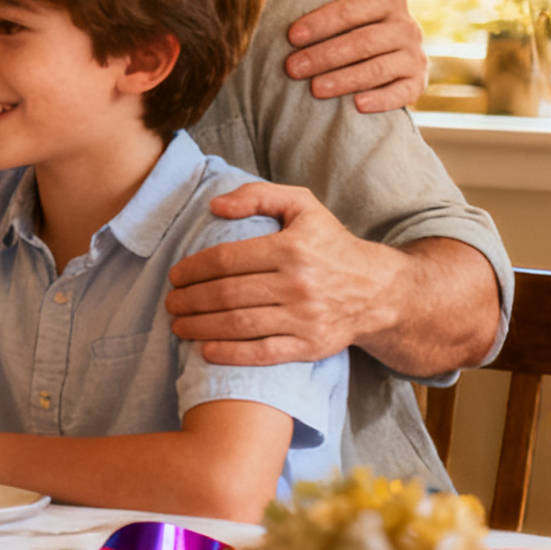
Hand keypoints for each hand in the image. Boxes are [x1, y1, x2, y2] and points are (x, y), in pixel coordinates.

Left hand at [166, 181, 403, 364]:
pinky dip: (230, 353)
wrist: (380, 290)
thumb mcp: (303, 206)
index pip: (226, 259)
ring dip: (200, 326)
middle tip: (170, 302)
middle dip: (189, 300)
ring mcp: (305, 318)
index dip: (192, 269)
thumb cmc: (331, 245)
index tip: (175, 275)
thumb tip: (215, 206)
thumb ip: (258, 196)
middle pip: (226, 294)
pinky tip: (205, 351)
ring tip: (178, 325)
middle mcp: (298, 284)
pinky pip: (263, 353)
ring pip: (239, 324)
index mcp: (291, 248)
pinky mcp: (312, 346)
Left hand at [286, 0, 425, 111]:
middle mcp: (406, 25)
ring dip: (345, 79)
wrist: (386, 46)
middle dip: (325, 55)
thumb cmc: (352, 12)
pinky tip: (357, 106)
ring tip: (313, 90)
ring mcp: (414, 54)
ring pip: (379, 68)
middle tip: (291, 69)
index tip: (290, 36)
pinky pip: (403, 92)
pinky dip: (381, 99)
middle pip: (363, 41)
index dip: (321, 22)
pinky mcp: (418, 82)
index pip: (351, 9)